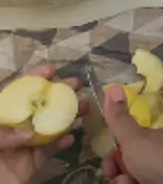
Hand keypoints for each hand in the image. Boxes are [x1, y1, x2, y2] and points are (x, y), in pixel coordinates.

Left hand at [0, 66, 81, 183]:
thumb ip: (2, 134)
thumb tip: (29, 132)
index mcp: (1, 115)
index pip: (16, 90)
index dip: (33, 77)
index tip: (52, 69)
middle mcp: (13, 126)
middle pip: (37, 104)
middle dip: (58, 92)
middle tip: (78, 84)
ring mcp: (24, 144)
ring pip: (49, 124)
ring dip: (68, 115)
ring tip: (85, 108)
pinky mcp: (33, 162)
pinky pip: (50, 150)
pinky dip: (62, 143)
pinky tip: (71, 138)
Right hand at [101, 85, 162, 183]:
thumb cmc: (160, 158)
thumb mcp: (135, 137)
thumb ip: (120, 118)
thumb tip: (112, 85)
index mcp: (150, 141)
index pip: (124, 148)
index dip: (112, 158)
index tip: (110, 163)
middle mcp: (154, 158)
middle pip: (123, 167)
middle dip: (116, 174)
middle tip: (121, 177)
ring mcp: (157, 175)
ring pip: (128, 180)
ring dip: (123, 183)